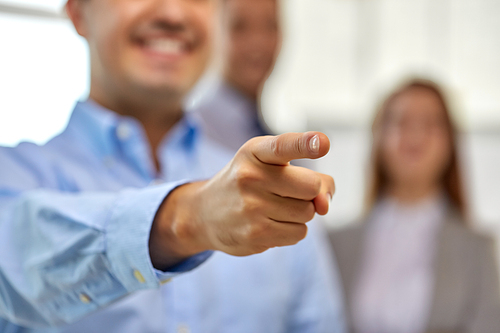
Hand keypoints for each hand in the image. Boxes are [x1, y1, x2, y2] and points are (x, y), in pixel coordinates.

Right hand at [150, 132, 334, 267]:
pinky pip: (299, 233)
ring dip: (300, 213)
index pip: (283, 146)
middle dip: (309, 192)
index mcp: (254, 152)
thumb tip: (325, 206)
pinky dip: (292, 230)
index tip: (324, 143)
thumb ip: (309, 177)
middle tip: (287, 191)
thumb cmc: (248, 184)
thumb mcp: (271, 166)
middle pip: (311, 187)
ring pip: (308, 212)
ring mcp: (251, 207)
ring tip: (273, 208)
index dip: (306, 143)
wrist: (204, 214)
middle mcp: (250, 176)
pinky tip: (270, 223)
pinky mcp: (255, 234)